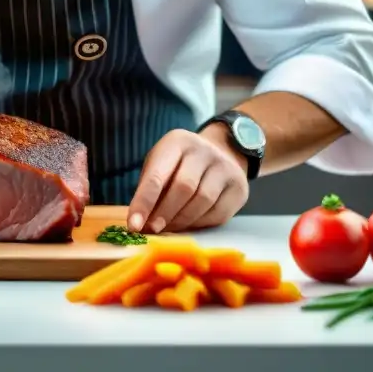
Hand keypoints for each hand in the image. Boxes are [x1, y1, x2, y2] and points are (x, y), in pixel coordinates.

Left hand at [127, 127, 248, 233]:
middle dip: (164, 213)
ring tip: (167, 228)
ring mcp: (225, 167)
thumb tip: (138, 222)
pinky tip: (188, 224)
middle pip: (183, 188)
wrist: (222, 152)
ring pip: (202, 201)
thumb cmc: (180, 163)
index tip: (133, 225)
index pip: (157, 175)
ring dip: (181, 221)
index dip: (144, 202)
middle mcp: (203, 151)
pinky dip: (199, 223)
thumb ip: (149, 187)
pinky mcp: (239, 187)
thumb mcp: (160, 163)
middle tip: (151, 230)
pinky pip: (218, 213)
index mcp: (177, 142)